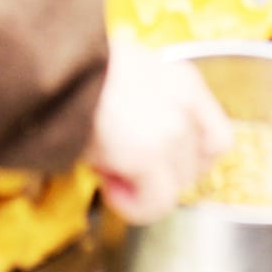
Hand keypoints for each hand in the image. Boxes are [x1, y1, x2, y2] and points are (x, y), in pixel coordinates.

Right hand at [85, 35, 232, 224]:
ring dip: (144, 189)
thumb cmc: (79, 67)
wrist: (54, 65)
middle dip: (161, 175)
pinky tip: (108, 188)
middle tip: (123, 164)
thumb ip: (150, 101)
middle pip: (194, 167)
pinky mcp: (150, 153)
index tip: (159, 162)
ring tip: (108, 168)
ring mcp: (171, 130)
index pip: (217, 139)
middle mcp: (186, 104)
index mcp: (184, 81)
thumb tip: (142, 140)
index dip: (188, 159)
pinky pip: (155, 204)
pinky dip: (134, 206)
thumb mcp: (128, 71)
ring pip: (175, 188)